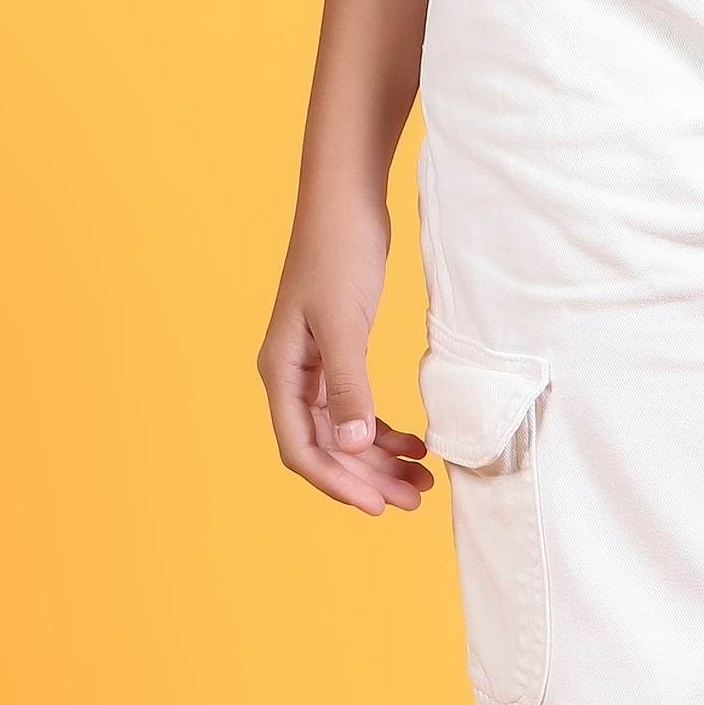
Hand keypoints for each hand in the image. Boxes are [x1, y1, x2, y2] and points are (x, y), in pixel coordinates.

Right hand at [256, 186, 433, 514]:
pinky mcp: (339, 351)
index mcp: (280, 372)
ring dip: (381, 459)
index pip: (302, 449)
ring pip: (345, 432)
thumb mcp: (344, 321)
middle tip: (415, 500)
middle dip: (368, 478)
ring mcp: (315, 365)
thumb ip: (347, 385)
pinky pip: (357, 406)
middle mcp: (291, 375)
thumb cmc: (338, 250)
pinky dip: (386, 428)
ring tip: (424, 480)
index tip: (378, 507)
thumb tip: (354, 444)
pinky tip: (417, 442)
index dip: (338, 483)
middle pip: (326, 448)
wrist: (346, 197)